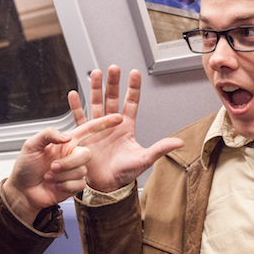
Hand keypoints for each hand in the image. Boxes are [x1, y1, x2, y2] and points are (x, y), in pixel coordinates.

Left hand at [3, 113, 122, 223]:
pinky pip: (79, 184)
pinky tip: (55, 185)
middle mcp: (73, 154)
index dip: (103, 123)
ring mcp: (75, 170)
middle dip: (70, 161)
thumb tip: (66, 136)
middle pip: (86, 153)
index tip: (117, 118)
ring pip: (82, 170)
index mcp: (66, 142)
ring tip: (49, 176)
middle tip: (53, 166)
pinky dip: (64, 186)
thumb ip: (48, 134)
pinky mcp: (75, 185)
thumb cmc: (25, 167)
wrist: (23, 191)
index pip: (88, 129)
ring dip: (63, 175)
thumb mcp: (31, 144)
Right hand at [68, 65, 183, 191]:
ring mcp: (97, 128)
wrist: (105, 185)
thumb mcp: (144, 160)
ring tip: (96, 74)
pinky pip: (79, 118)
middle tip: (114, 68)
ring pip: (96, 103)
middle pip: (112, 98)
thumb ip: (160, 148)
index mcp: (126, 127)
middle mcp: (111, 124)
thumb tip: (179, 142)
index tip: (134, 73)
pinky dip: (76, 106)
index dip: (133, 88)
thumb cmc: (124, 174)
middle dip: (113, 83)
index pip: (131, 103)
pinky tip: (74, 94)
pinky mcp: (84, 135)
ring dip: (96, 88)